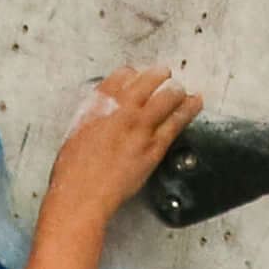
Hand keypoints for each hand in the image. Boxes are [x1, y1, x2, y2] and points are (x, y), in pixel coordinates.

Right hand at [39, 64, 201, 236]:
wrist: (81, 194)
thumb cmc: (73, 171)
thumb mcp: (76, 132)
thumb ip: (94, 118)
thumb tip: (104, 114)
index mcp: (98, 104)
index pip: (122, 75)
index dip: (133, 75)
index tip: (138, 78)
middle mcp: (121, 110)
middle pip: (148, 79)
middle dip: (158, 75)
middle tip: (164, 76)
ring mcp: (140, 127)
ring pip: (167, 96)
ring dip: (176, 89)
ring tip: (180, 89)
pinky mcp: (154, 146)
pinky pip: (177, 121)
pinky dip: (189, 108)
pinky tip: (194, 103)